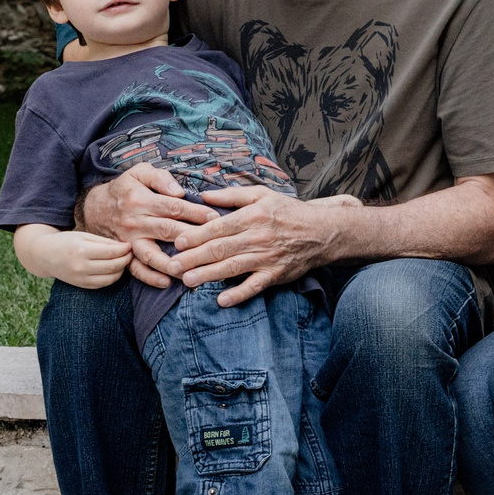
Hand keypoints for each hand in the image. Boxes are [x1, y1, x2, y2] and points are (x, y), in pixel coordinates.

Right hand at [9, 224, 134, 289]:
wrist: (45, 256)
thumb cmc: (66, 242)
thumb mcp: (83, 236)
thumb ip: (104, 242)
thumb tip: (125, 247)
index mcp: (81, 250)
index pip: (111, 252)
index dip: (124, 249)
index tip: (130, 245)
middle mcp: (81, 267)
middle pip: (113, 266)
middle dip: (126, 259)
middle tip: (130, 253)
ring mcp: (81, 279)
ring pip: (111, 278)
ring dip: (121, 270)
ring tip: (123, 261)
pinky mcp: (82, 285)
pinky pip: (103, 284)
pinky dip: (112, 277)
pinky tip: (114, 269)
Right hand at [76, 163, 215, 286]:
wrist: (94, 208)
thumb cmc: (125, 189)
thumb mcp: (139, 172)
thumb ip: (160, 178)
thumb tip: (179, 192)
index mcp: (141, 200)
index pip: (173, 207)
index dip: (195, 213)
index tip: (215, 218)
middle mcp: (135, 222)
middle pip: (167, 230)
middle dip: (192, 236)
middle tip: (214, 242)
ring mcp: (129, 241)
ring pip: (151, 254)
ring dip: (172, 263)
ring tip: (192, 268)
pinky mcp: (124, 254)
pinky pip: (136, 269)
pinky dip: (150, 277)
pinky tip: (166, 282)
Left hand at [168, 186, 347, 303]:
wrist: (321, 231)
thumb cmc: (288, 211)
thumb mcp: (261, 194)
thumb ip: (231, 195)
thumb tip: (203, 195)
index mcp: (252, 216)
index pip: (218, 227)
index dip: (196, 235)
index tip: (177, 242)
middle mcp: (258, 237)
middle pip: (220, 248)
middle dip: (193, 258)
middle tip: (172, 266)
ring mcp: (267, 257)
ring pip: (232, 268)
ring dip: (208, 275)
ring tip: (187, 281)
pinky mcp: (275, 274)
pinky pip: (255, 286)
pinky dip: (239, 294)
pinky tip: (221, 300)